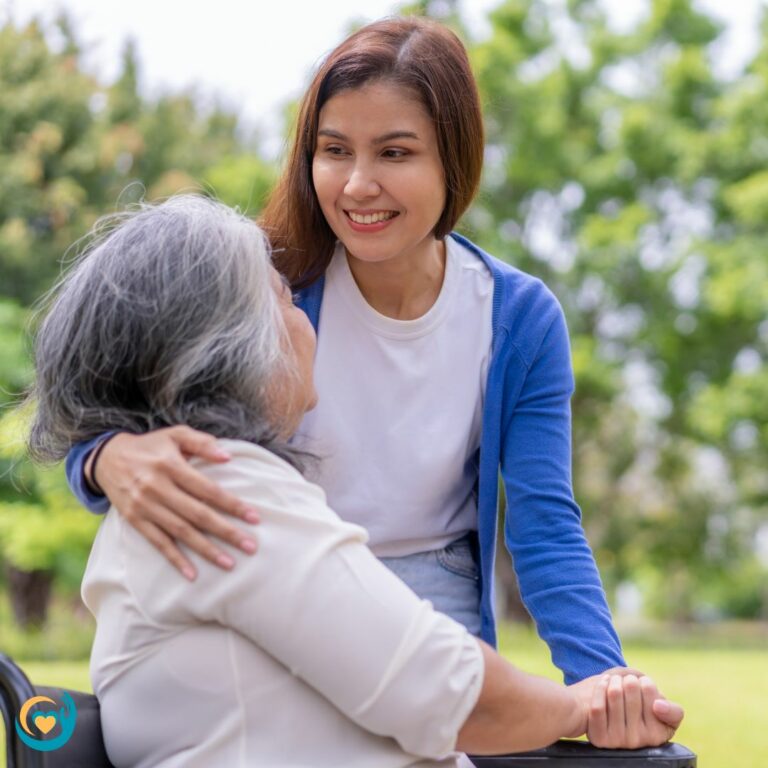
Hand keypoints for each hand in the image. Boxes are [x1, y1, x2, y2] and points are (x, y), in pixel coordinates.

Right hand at [92, 427, 259, 579]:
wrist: (106, 458)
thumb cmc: (150, 446)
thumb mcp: (175, 434)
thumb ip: (202, 443)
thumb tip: (228, 457)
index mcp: (171, 465)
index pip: (208, 489)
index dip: (232, 504)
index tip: (254, 517)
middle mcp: (158, 487)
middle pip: (197, 514)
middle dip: (226, 531)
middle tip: (250, 546)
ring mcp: (145, 506)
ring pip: (180, 531)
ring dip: (206, 549)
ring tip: (229, 563)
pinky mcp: (134, 520)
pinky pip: (157, 542)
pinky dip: (175, 559)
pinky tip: (192, 573)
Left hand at [585, 673, 683, 748]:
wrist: (615, 728)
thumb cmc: (644, 716)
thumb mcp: (666, 716)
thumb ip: (673, 711)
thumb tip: (658, 706)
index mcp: (658, 734)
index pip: (649, 689)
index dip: (644, 681)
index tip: (642, 683)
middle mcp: (639, 740)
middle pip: (631, 687)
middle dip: (628, 678)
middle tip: (627, 681)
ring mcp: (618, 740)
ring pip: (614, 693)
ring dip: (613, 680)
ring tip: (615, 681)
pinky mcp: (600, 738)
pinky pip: (598, 706)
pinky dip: (599, 687)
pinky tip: (603, 683)